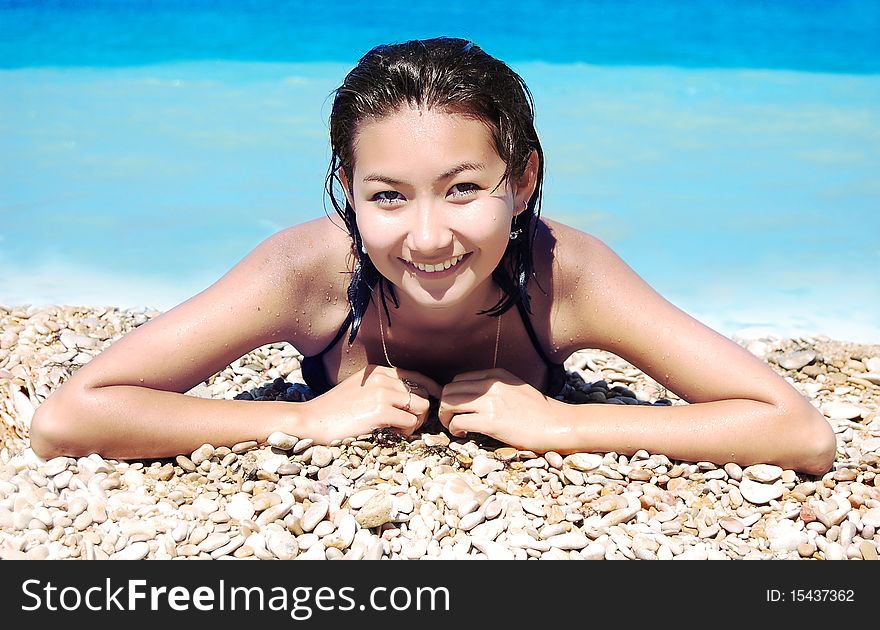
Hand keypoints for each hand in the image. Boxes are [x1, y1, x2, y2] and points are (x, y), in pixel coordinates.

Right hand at [298, 365, 441, 443]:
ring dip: (416, 422)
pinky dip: (406, 432)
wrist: (311, 420)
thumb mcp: (359, 388)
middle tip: (409, 424)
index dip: (430, 390)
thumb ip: (382, 388)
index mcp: (378, 371)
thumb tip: (409, 399)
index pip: (417, 376)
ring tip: (400, 430)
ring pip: (421, 406)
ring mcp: (382, 393)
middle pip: (422, 392)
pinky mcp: (381, 411)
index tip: (433, 402)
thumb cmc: (333, 410)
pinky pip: (410, 422)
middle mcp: (383, 378)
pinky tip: (392, 435)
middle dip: (421, 411)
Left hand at [438, 368, 569, 450]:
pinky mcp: (491, 421)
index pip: (459, 380)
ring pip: (448, 404)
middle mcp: (491, 385)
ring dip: (446, 417)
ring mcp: (490, 402)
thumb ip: (495, 389)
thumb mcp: (516, 389)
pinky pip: (458, 422)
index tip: (458, 409)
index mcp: (496, 375)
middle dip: (445, 406)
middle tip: (451, 420)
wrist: (558, 425)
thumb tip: (474, 398)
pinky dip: (454, 430)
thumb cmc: (539, 412)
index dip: (453, 396)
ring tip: (454, 428)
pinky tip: (463, 435)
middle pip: (449, 390)